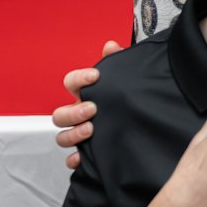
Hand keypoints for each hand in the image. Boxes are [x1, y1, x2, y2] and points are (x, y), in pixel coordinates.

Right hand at [52, 40, 124, 169]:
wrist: (146, 123)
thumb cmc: (127, 97)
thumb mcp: (126, 78)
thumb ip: (118, 61)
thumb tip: (111, 46)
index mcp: (86, 94)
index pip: (71, 82)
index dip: (79, 78)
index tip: (95, 76)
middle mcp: (79, 114)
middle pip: (59, 114)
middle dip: (73, 112)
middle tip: (92, 109)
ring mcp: (81, 133)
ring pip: (62, 137)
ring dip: (72, 134)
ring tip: (91, 130)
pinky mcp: (88, 152)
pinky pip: (73, 159)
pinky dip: (75, 160)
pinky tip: (83, 157)